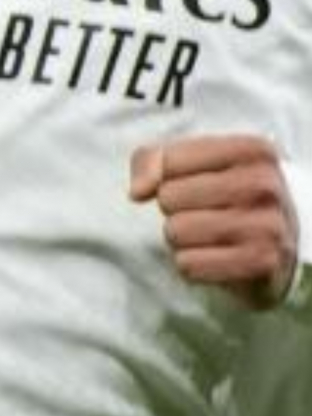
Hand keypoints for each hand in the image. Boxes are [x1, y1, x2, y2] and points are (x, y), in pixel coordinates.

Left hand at [129, 133, 298, 310]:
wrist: (277, 243)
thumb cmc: (223, 195)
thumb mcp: (193, 163)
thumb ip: (152, 160)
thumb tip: (137, 192)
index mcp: (252, 150)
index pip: (169, 161)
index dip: (167, 177)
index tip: (194, 183)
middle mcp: (264, 184)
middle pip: (169, 197)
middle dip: (174, 210)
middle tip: (205, 213)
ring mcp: (268, 225)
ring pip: (176, 231)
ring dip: (181, 239)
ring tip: (210, 235)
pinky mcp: (261, 263)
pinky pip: (188, 264)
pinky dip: (192, 265)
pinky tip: (216, 258)